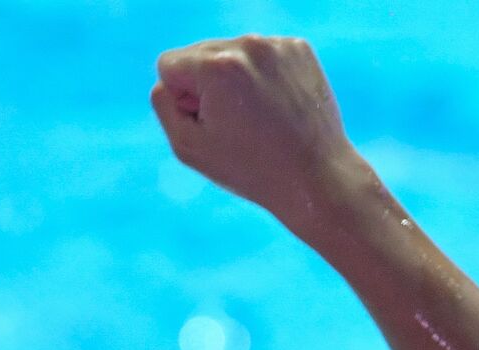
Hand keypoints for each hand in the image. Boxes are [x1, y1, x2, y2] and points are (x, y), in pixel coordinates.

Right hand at [151, 35, 359, 226]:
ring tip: (256, 118)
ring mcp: (277, 44)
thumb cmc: (248, 169)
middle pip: (199, 54)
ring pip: (231, 53)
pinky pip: (261, 55)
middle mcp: (247, 45)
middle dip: (205, 85)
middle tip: (233, 124)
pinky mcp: (299, 49)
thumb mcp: (187, 147)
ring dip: (233, 80)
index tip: (206, 123)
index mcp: (215, 66)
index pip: (169, 64)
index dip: (180, 99)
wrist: (314, 177)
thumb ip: (163, 106)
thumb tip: (167, 81)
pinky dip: (261, 76)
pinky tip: (275, 106)